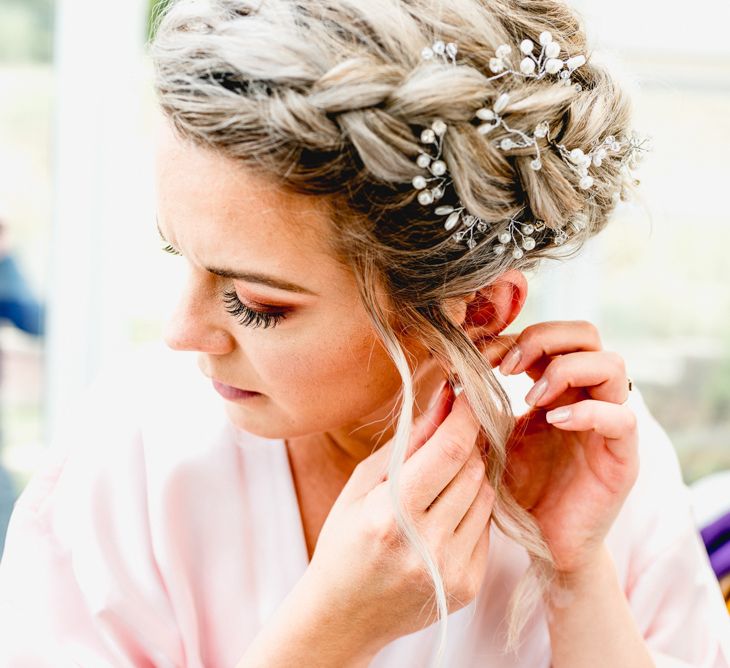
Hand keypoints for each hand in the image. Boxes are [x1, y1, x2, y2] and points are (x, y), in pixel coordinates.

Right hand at [302, 382, 494, 655]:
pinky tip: (442, 516)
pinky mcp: (467, 586)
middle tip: (447, 437)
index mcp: (390, 515)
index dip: (465, 417)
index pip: (449, 451)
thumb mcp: (363, 483)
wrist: (344, 614)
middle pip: (473, 470)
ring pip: (486, 495)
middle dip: (465, 444)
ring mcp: (450, 570)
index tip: (468, 397)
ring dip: (469, 477)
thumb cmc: (345, 539)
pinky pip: (486, 527)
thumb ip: (409, 441)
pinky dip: (471, 510)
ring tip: (437, 483)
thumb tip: (446, 398)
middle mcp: (426, 546)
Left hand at [487, 320, 638, 575]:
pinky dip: (588, 412)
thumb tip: (451, 372)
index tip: (479, 357)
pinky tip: (554, 423)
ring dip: (565, 370)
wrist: (542, 542)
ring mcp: (609, 424)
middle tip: (507, 367)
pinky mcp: (623, 456)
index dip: (515, 337)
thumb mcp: (491, 438)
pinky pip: (622, 418)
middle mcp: (587, 396)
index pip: (550, 336)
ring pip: (612, 365)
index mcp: (557, 387)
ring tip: (531, 398)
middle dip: (544, 338)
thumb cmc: (516, 488)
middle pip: (586, 334)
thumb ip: (480, 405)